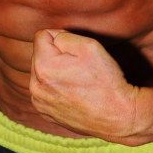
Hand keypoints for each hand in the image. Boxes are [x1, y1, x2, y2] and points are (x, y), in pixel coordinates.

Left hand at [30, 29, 149, 141]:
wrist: (117, 116)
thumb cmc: (106, 80)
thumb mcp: (88, 45)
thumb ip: (63, 36)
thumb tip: (53, 39)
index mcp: (43, 67)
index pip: (41, 36)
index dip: (62, 36)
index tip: (77, 51)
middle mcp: (35, 87)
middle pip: (40, 54)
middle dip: (57, 55)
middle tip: (80, 67)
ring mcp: (39, 102)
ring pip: (42, 72)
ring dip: (56, 71)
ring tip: (78, 81)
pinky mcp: (45, 112)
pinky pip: (45, 89)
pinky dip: (56, 87)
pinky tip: (74, 93)